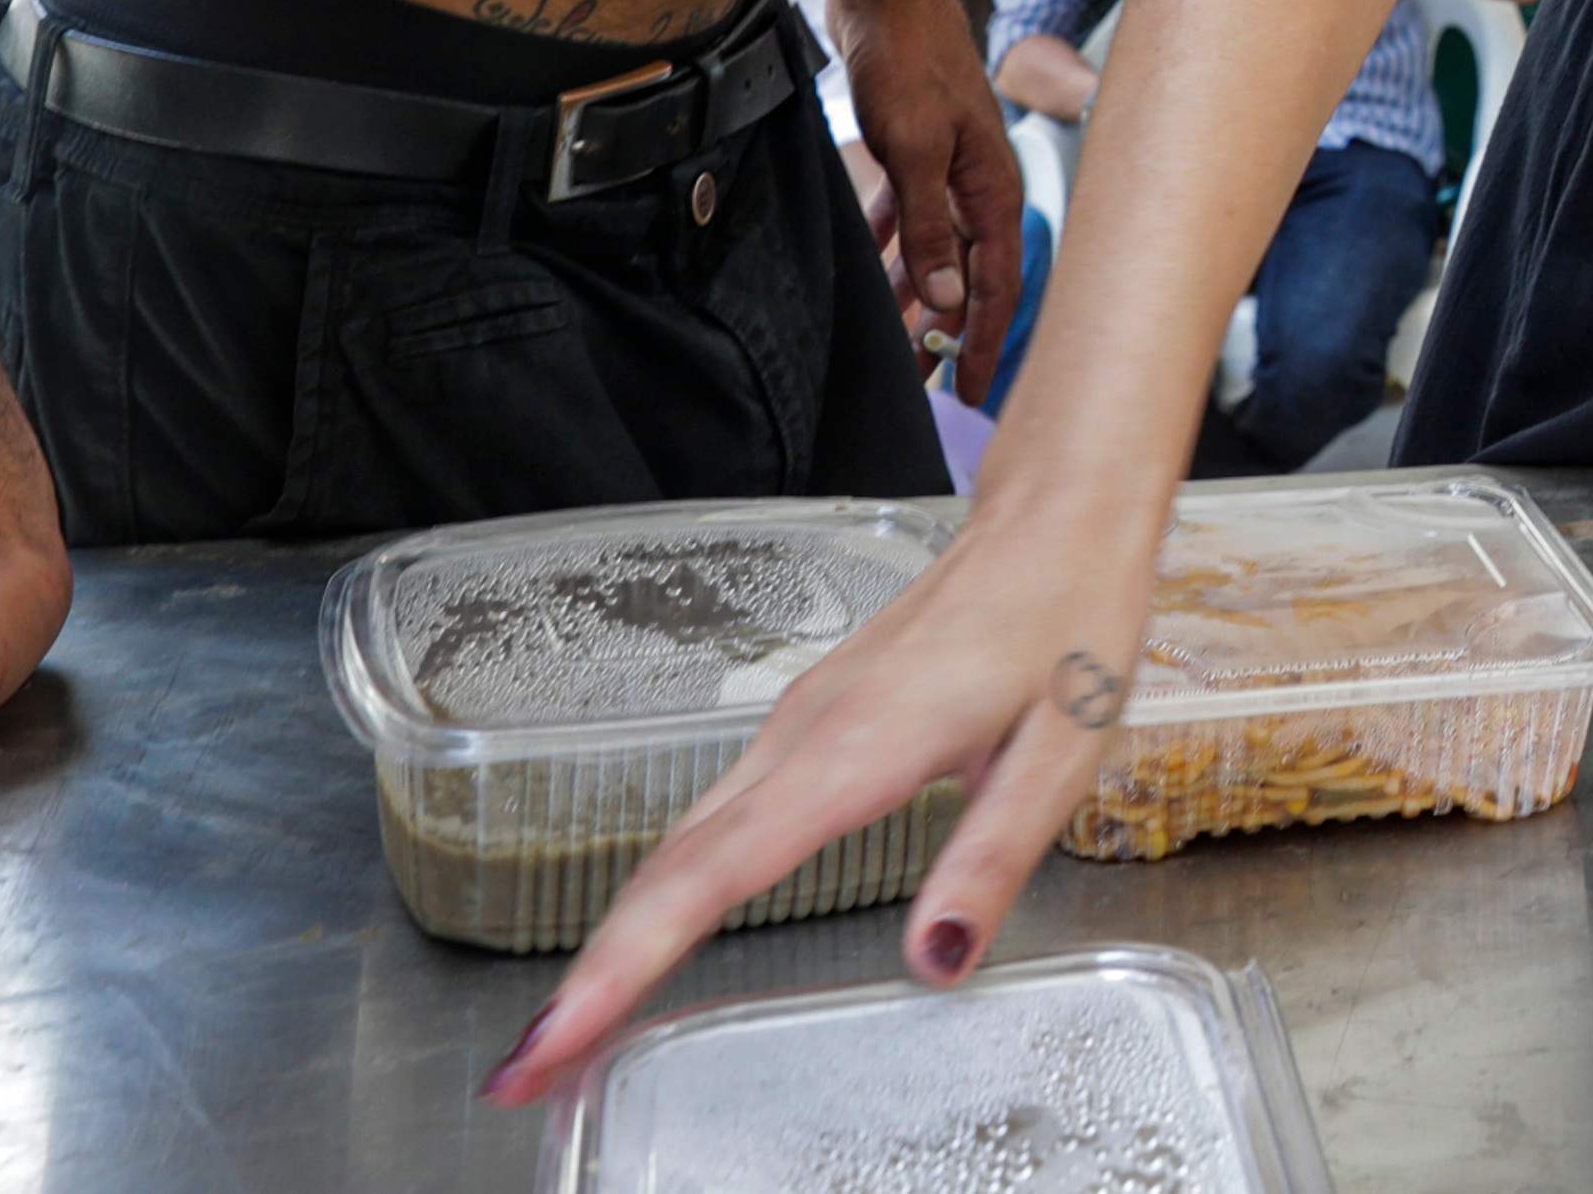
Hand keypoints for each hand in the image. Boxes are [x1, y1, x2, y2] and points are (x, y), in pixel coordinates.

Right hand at [488, 488, 1166, 1107]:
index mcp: (856, 748)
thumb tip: (931, 964)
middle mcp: (802, 735)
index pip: (713, 874)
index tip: (552, 1038)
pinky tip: (652, 935)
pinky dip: (665, 889)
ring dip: (619, 937)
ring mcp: (794, 724)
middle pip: (668, 868)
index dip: (624, 964)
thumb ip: (991, 859)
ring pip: (681, 842)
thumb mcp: (1061, 750)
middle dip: (591, 975)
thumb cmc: (1068, 625)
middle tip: (525, 1074)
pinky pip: (714, 817)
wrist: (1055, 519)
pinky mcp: (804, 724)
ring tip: (566, 1031)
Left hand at [837, 0, 1024, 404]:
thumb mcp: (914, 150)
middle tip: (923, 382)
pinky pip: (911, 218)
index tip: (974, 392)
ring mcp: (948, 168)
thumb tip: (944, 301)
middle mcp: (977, 184)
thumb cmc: (910, 60)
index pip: (997, 284)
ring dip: (915, 295)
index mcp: (992, 188)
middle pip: (968, 275)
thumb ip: (927, 227)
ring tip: (893, 341)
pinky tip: (875, 270)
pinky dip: (896, 248)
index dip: (988, 341)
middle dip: (947, 331)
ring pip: (936, 251)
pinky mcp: (917, 152)